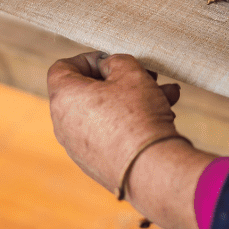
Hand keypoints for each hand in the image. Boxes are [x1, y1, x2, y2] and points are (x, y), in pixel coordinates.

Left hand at [47, 52, 180, 193]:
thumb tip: (110, 67)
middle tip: (147, 76)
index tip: (113, 62)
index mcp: (63, 98)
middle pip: (88, 91)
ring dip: (133, 100)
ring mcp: (78, 147)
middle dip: (120, 80)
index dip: (88, 59)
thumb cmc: (137, 116)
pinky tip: (163, 116)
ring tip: (166, 95)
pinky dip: (129, 123)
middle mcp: (63, 124)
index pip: (62, 67)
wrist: (151, 169)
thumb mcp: (130, 73)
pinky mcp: (95, 164)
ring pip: (104, 113)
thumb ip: (116, 61)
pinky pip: (109, 134)